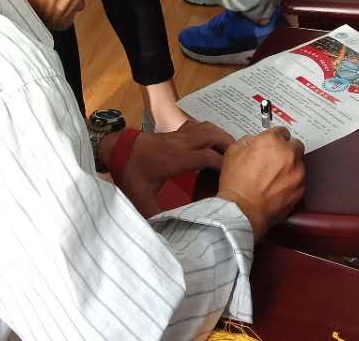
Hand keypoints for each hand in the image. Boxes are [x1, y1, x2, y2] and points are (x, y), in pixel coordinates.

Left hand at [112, 121, 232, 217]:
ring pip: (208, 128)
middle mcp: (181, 143)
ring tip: (232, 153)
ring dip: (222, 137)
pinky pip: (200, 127)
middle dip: (230, 146)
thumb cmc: (129, 170)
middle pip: (214, 136)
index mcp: (177, 158)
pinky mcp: (176, 133)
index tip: (234, 178)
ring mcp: (179, 135)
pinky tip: (214, 144)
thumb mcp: (140, 196)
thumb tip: (168, 232)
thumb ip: (155, 214)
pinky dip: (211, 132)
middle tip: (241, 161)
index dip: (224, 166)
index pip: (209, 156)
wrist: (117, 147)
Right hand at [216, 127, 305, 237]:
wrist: (243, 210)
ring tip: (275, 177)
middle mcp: (288, 154)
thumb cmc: (237, 184)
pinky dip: (292, 182)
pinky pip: (299, 180)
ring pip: (299, 163)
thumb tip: (255, 141)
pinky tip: (278, 187)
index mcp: (272, 141)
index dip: (276, 137)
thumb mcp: (233, 152)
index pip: (281, 131)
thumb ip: (248, 141)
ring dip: (290, 166)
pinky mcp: (301, 189)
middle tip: (276, 159)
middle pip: (295, 145)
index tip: (274, 143)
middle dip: (287, 150)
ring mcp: (297, 172)